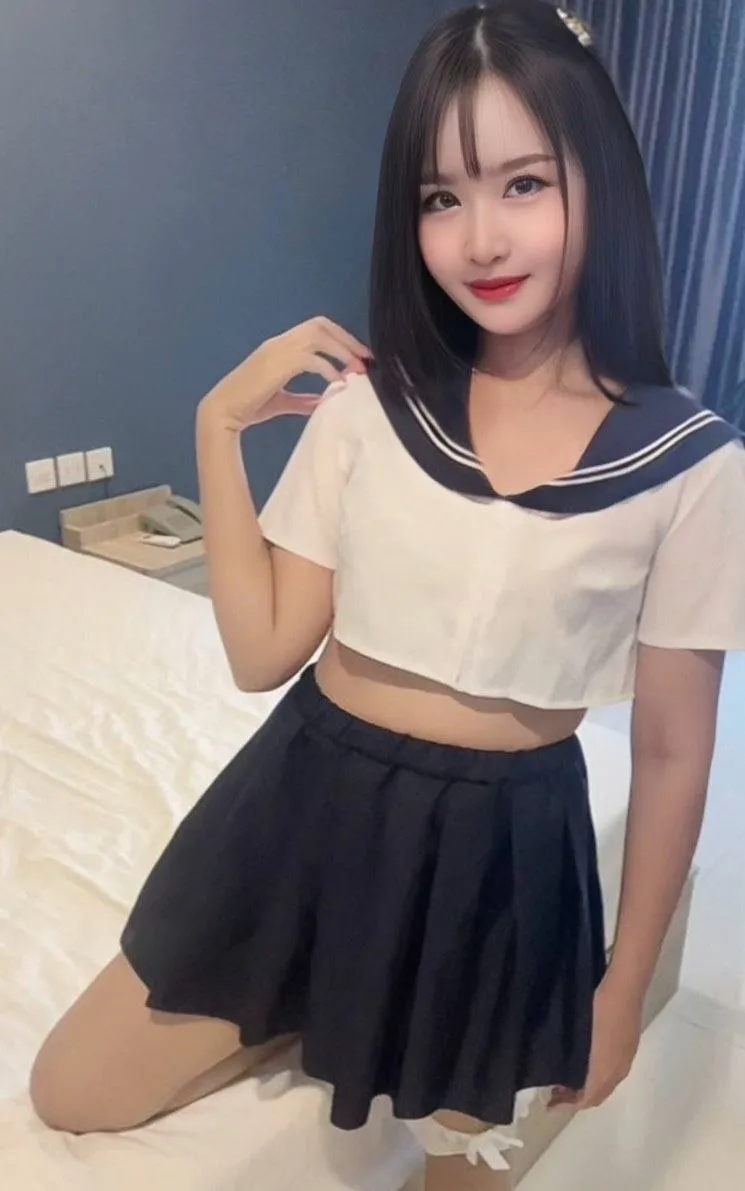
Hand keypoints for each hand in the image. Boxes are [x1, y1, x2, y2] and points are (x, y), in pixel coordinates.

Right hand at [198, 316, 370, 433]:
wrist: (224, 412)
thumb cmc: (249, 407)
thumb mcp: (282, 401)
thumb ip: (303, 400)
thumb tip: (323, 402)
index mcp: (280, 347)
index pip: (315, 329)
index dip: (340, 338)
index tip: (358, 356)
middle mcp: (280, 343)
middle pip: (320, 325)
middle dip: (346, 339)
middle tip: (366, 358)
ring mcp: (278, 351)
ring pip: (318, 336)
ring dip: (341, 350)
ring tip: (357, 368)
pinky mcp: (278, 364)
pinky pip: (311, 359)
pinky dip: (329, 369)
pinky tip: (338, 382)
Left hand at [549, 976, 642, 1111]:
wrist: (625, 988)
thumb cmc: (600, 1008)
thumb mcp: (582, 1034)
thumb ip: (576, 1062)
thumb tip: (562, 1079)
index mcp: (606, 1070)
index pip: (588, 1099)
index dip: (569, 1106)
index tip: (549, 1105)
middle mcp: (619, 1070)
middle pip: (598, 1095)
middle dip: (577, 1100)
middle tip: (555, 1094)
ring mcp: (626, 1057)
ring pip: (606, 1084)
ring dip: (588, 1088)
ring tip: (567, 1080)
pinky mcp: (628, 1045)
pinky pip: (612, 1072)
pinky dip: (597, 1077)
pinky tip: (586, 1063)